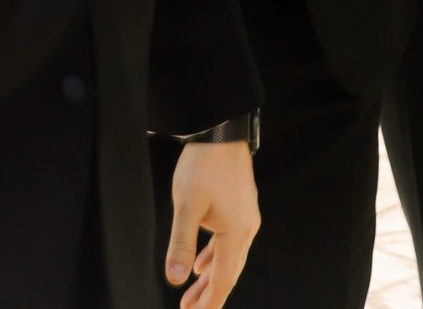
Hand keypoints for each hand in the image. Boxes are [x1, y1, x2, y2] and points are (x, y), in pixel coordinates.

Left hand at [166, 139, 258, 307]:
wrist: (222, 131)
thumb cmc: (204, 165)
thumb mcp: (186, 206)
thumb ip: (181, 244)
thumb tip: (176, 278)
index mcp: (236, 231)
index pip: (223, 279)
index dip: (210, 303)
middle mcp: (246, 227)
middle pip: (228, 272)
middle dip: (209, 295)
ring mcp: (245, 216)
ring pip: (228, 258)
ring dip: (210, 278)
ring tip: (190, 297)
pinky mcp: (240, 207)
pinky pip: (228, 242)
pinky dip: (214, 258)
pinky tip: (202, 265)